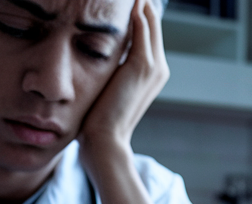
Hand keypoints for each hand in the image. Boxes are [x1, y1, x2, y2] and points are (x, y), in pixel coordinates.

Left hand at [77, 0, 168, 163]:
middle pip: (152, 20)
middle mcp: (158, 67)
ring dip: (139, 1)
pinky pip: (142, 26)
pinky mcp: (143, 64)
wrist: (105, 141)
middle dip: (140, 1)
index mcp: (151, 73)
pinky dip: (136, 9)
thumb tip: (93, 56)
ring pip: (149, 19)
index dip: (137, 10)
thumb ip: (109, 71)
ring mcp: (154, 66)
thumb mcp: (106, 89)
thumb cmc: (99, 120)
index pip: (147, 31)